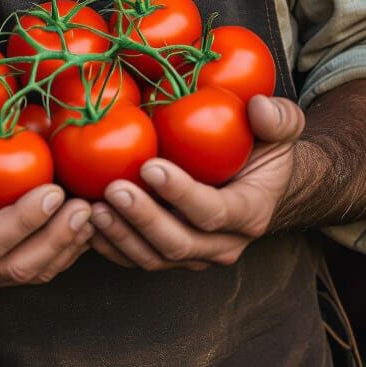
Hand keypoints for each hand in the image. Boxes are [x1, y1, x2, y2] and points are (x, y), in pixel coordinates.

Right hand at [0, 106, 93, 296]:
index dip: (24, 221)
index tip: (54, 191)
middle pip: (16, 266)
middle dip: (57, 238)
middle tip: (86, 204)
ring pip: (30, 274)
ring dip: (67, 248)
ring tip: (94, 213)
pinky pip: (35, 270)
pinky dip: (65, 251)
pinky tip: (86, 223)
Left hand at [89, 95, 304, 270]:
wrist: (253, 179)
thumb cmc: (260, 146)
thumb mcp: (280, 128)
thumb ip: (279, 117)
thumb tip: (258, 107)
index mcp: (249, 213)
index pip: (214, 212)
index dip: (181, 194)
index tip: (150, 166)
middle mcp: (222, 244)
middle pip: (178, 242)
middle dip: (143, 218)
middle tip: (113, 188)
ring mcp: (193, 254)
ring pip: (153, 257)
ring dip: (121, 235)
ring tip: (93, 207)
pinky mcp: (167, 254)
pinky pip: (135, 259)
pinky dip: (109, 245)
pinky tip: (85, 222)